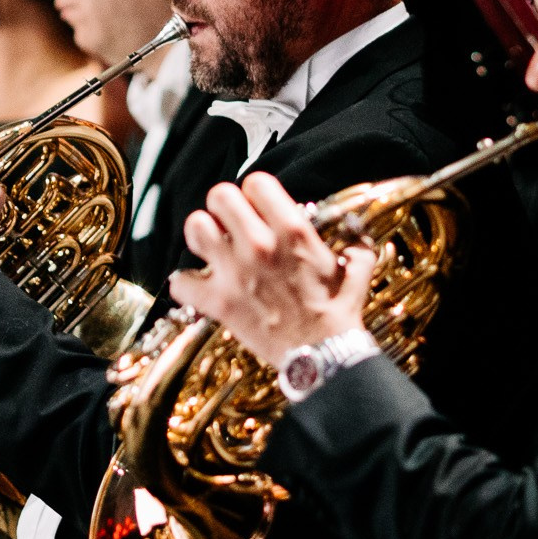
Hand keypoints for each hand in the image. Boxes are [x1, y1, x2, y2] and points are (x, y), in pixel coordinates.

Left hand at [168, 172, 374, 366]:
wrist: (323, 357)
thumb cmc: (338, 313)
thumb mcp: (356, 269)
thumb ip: (356, 243)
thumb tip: (355, 230)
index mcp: (293, 230)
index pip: (255, 181)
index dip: (254, 193)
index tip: (256, 208)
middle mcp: (260, 244)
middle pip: (219, 196)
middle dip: (223, 207)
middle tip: (230, 224)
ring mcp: (235, 272)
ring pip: (195, 227)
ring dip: (202, 236)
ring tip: (212, 248)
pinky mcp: (218, 302)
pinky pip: (180, 281)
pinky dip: (186, 284)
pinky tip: (199, 286)